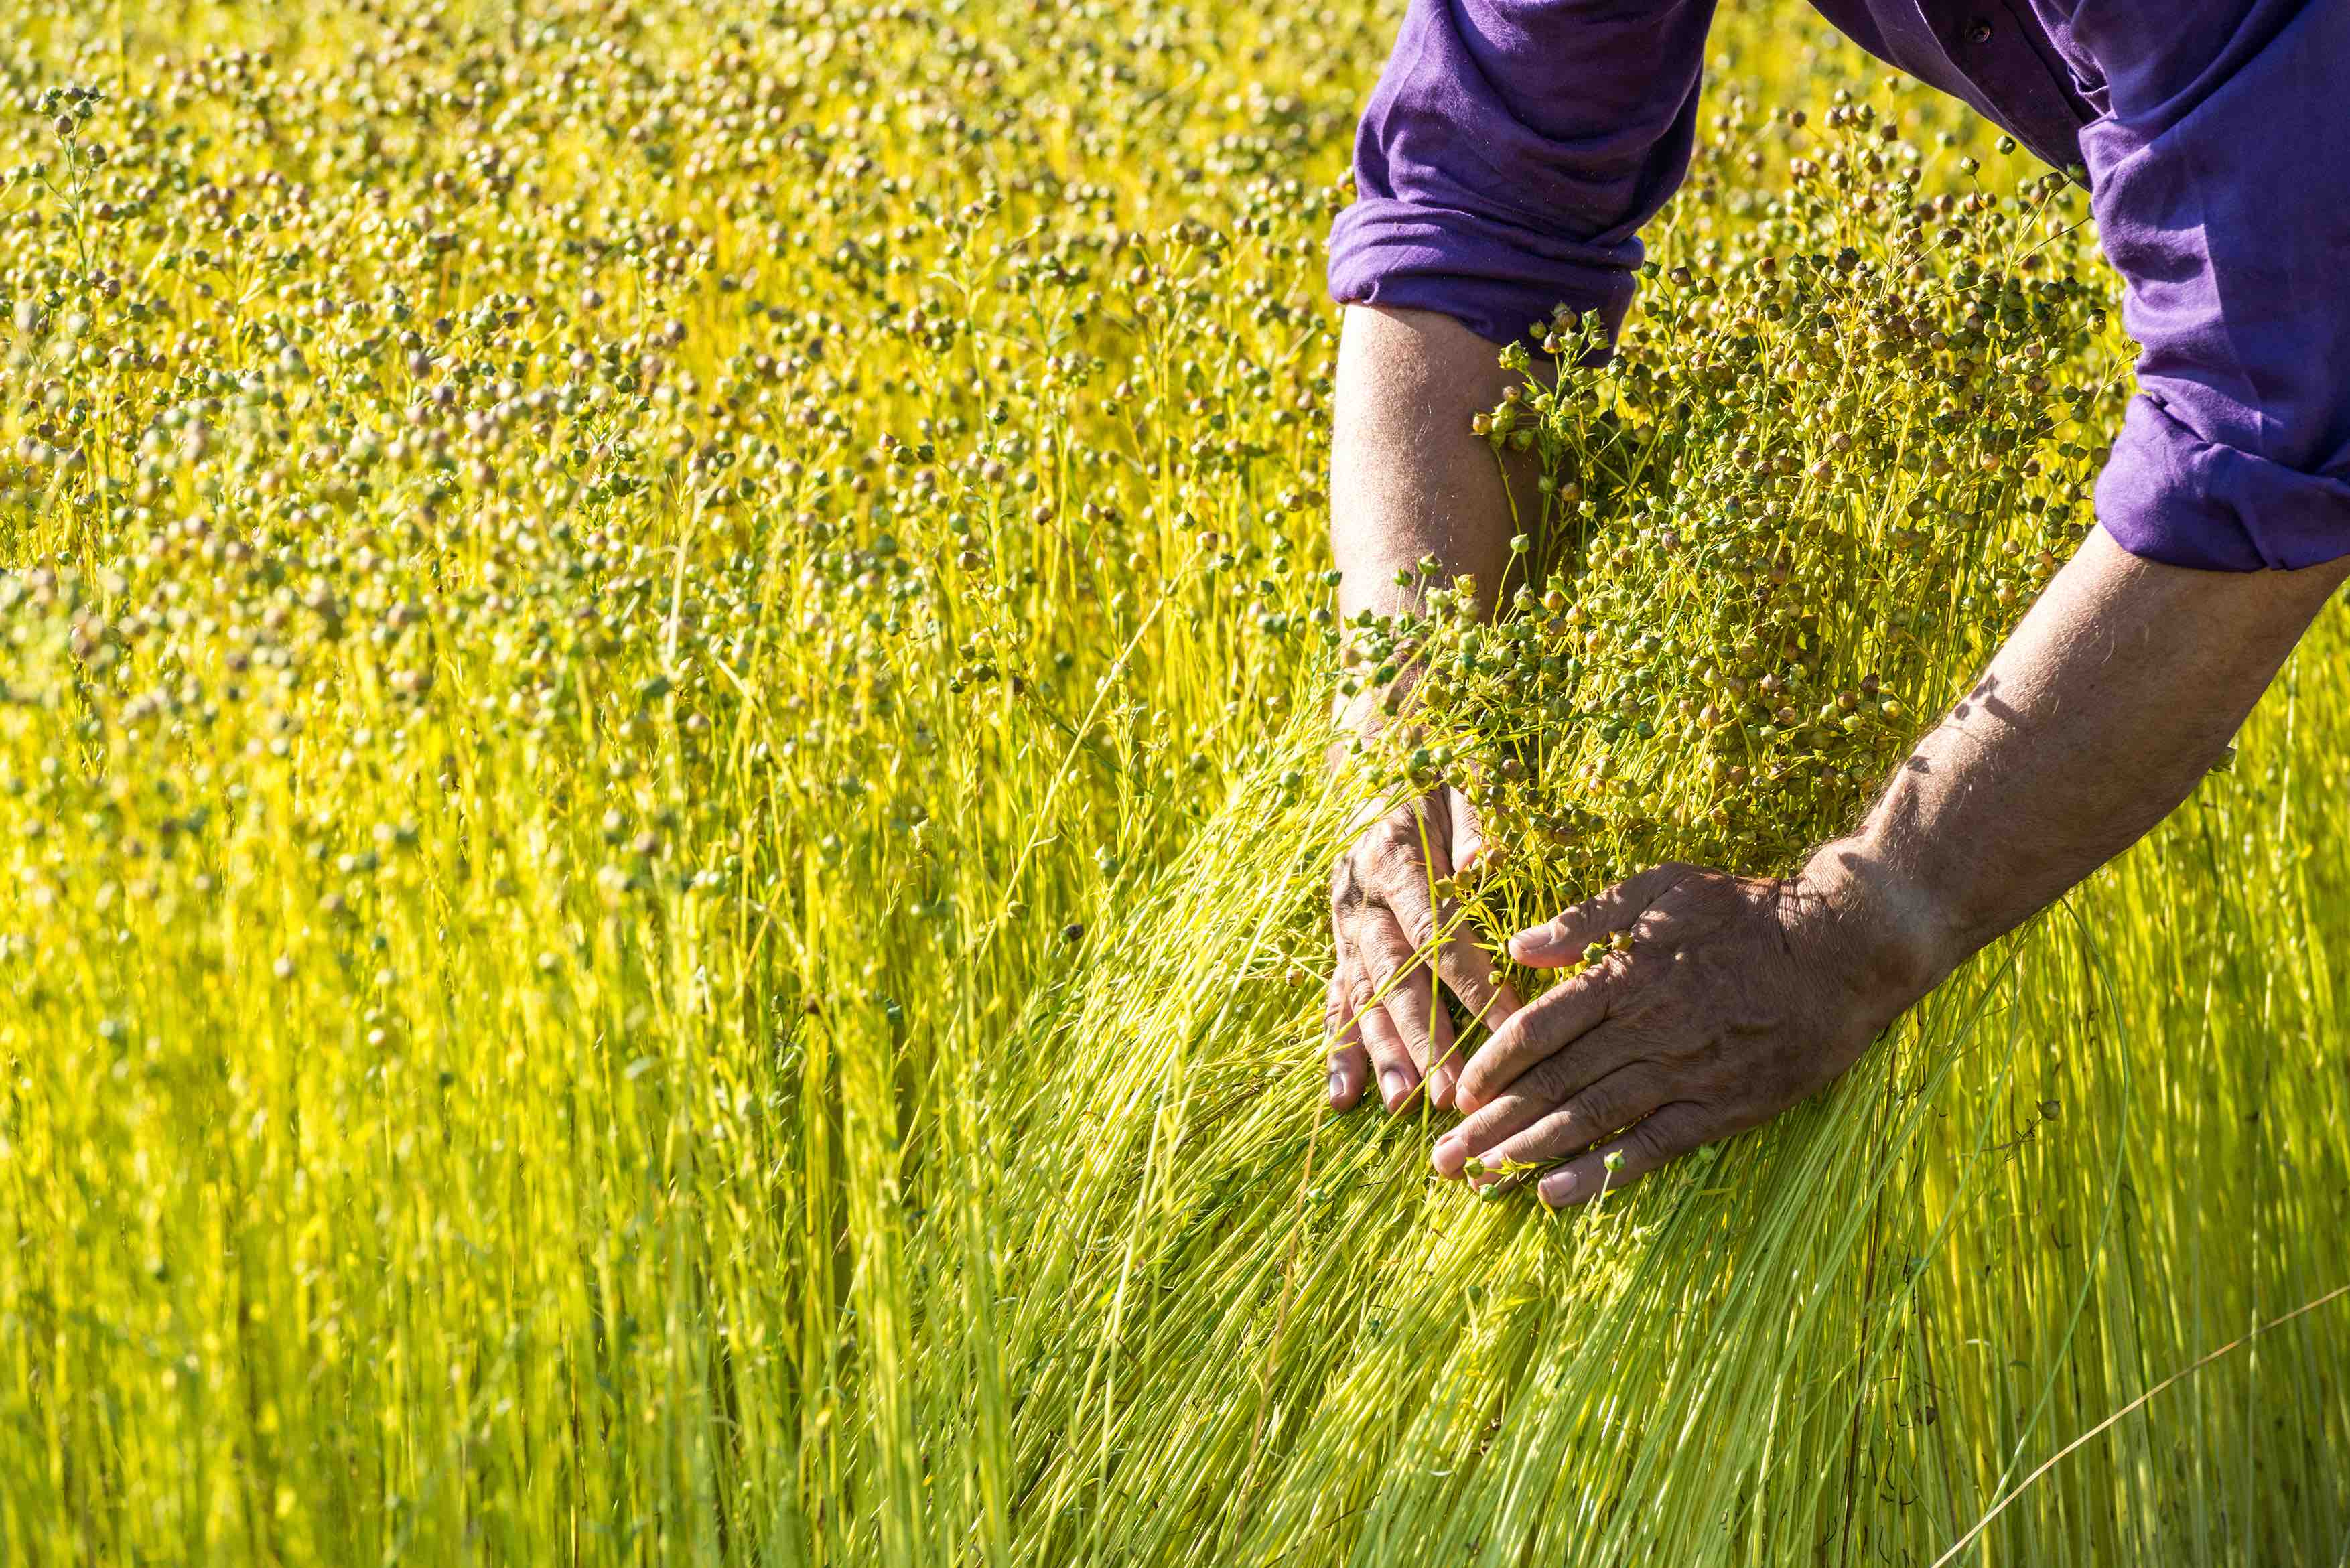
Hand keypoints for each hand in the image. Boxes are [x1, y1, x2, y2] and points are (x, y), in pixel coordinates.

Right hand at [1326, 786, 1521, 1113]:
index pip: (1435, 928)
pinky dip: (1339, 1050)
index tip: (1510, 1023)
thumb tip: (1483, 867)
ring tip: (1402, 1104)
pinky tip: (1343, 1096)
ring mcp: (1344, 926)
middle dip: (1422, 1035)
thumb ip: (1478, 825)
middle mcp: (1359, 896)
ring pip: (1361, 997)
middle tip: (1448, 1090)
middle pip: (1392, 975)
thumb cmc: (1442, 781)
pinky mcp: (1340, 945)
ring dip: (1382, 1053)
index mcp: (1394, 856)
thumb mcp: (1468, 784)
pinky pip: (1336, 1001)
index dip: (1470, 979)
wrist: (1381, 766)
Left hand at [1429, 858, 1934, 1204]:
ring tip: (1482, 1180)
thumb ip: (1587, 918)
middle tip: (1443, 1160)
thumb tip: (1517, 945)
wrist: (1846, 947)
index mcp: (1626, 974)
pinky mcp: (1723, 1107)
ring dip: (1529, 1153)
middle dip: (1490, 1124)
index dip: (1492, 1063)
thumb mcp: (1662, 887)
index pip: (1539, 1027)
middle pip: (1553, 1082)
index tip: (1456, 1090)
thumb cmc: (1747, 910)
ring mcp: (1685, 1073)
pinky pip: (1652, 1147)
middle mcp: (1648, 1028)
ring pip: (1592, 1119)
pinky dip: (1602, 1173)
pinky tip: (1557, 1194)